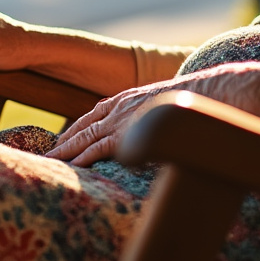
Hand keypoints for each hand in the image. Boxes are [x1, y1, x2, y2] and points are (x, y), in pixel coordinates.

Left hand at [46, 67, 242, 166]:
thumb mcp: (172, 104)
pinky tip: (71, 165)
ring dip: (65, 149)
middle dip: (66, 138)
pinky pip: (98, 148)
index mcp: (131, 96)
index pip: (98, 111)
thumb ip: (159, 114)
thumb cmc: (199, 101)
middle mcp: (122, 105)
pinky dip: (82, 157)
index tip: (68, 136)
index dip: (81, 125)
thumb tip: (165, 128)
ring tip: (49, 160)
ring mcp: (124, 118)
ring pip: (85, 137)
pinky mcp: (129, 134)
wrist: (210, 95)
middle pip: (85, 124)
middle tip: (49, 151)